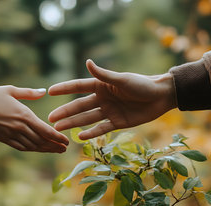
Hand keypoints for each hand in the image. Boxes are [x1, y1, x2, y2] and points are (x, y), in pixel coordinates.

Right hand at [0, 85, 68, 152]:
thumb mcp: (10, 90)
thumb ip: (29, 93)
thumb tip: (43, 92)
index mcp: (24, 115)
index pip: (46, 130)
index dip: (57, 138)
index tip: (66, 142)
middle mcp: (20, 128)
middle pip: (42, 141)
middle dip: (54, 146)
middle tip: (64, 149)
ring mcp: (12, 135)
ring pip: (33, 146)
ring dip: (45, 149)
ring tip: (55, 151)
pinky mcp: (4, 139)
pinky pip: (22, 147)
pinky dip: (32, 149)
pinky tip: (38, 149)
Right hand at [48, 59, 176, 139]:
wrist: (161, 97)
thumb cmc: (142, 84)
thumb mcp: (122, 80)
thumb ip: (104, 75)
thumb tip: (87, 63)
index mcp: (102, 85)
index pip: (79, 87)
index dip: (64, 89)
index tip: (49, 91)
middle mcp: (103, 98)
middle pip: (80, 106)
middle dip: (65, 112)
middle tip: (50, 119)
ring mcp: (109, 111)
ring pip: (87, 118)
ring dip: (73, 123)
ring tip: (59, 128)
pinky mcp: (118, 122)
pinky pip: (101, 128)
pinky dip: (91, 133)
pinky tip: (80, 136)